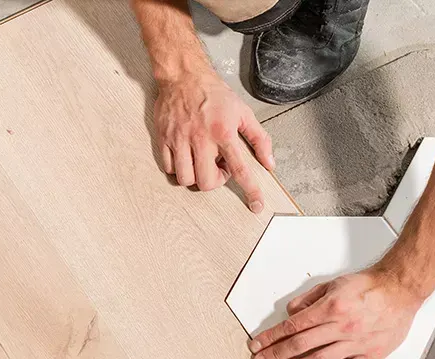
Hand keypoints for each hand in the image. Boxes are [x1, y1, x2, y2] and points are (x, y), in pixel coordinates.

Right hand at [155, 66, 273, 212]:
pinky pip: (169, 169)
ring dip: (195, 176)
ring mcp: (180, 140)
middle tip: (217, 166)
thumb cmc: (214, 94)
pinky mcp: (164, 139)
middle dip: (214, 181)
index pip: (240, 170)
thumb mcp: (243, 113)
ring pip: (186, 179)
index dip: (250, 191)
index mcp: (223, 133)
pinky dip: (178, 169)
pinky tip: (185, 157)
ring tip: (200, 161)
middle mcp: (201, 139)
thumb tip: (270, 163)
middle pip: (206, 182)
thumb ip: (259, 139)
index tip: (256, 206)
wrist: (184, 75)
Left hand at [248, 263, 425, 358]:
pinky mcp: (368, 356)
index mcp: (330, 308)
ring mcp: (354, 344)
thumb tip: (290, 312)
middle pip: (299, 344)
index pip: (293, 326)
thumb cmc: (370, 285)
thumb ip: (310, 298)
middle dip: (275, 354)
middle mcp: (340, 327)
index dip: (272, 337)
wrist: (402, 289)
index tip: (257, 344)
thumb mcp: (335, 284)